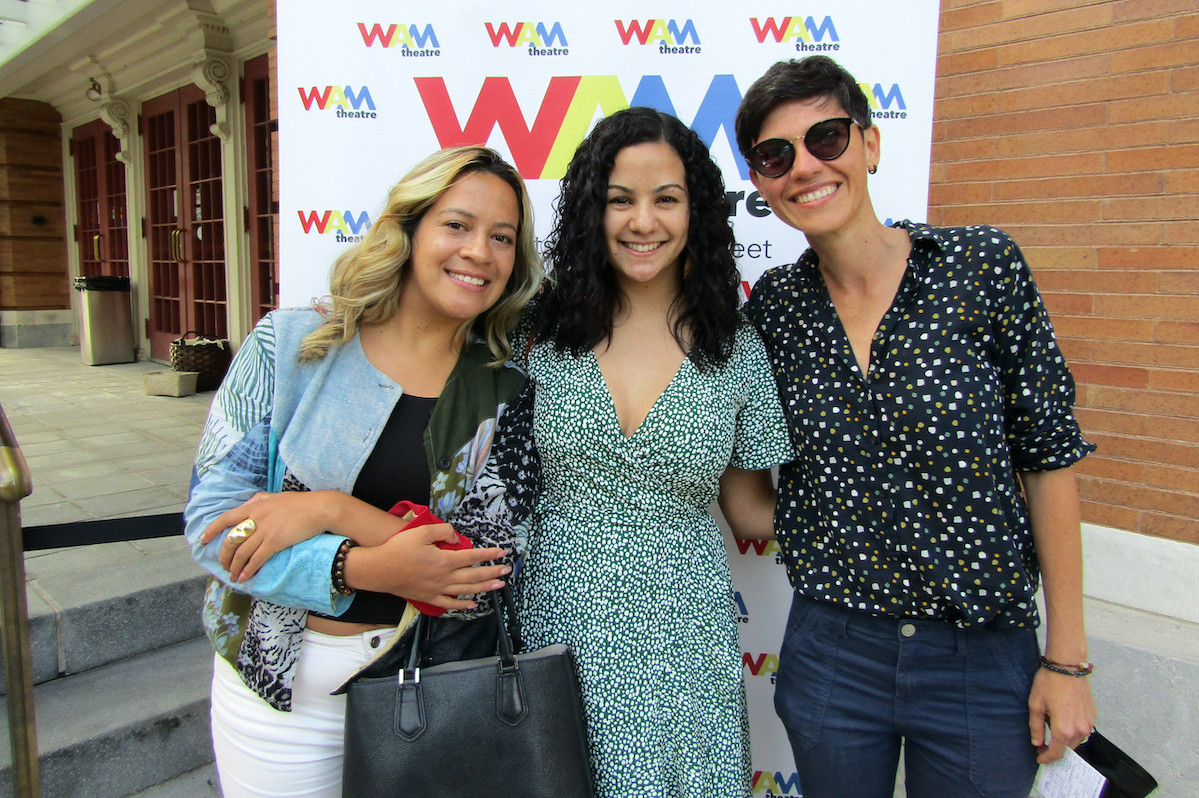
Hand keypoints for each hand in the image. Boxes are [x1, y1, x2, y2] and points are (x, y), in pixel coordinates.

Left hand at [201, 491, 342, 580]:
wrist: (319, 508)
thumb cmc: (300, 503)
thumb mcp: (275, 497)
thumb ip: (260, 500)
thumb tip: (250, 502)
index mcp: (254, 506)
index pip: (225, 518)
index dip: (212, 530)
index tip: (203, 540)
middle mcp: (256, 518)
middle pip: (231, 540)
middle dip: (223, 556)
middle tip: (223, 565)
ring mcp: (265, 531)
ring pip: (241, 553)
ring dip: (235, 567)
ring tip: (233, 576)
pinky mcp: (275, 542)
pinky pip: (256, 559)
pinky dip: (248, 570)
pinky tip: (245, 577)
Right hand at [348, 523, 509, 610]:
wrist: (378, 570)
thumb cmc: (398, 549)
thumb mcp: (420, 532)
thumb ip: (442, 531)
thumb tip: (456, 538)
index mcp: (444, 560)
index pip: (472, 556)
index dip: (489, 554)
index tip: (503, 552)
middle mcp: (444, 578)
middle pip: (474, 576)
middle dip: (492, 572)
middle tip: (507, 570)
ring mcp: (437, 590)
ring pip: (466, 591)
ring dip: (484, 588)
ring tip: (499, 585)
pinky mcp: (428, 598)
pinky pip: (449, 604)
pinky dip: (463, 605)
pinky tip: (473, 604)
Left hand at [1028, 667, 1096, 763]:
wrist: (1068, 666)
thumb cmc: (1049, 683)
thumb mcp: (1036, 705)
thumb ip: (1036, 727)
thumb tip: (1037, 743)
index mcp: (1064, 730)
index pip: (1056, 753)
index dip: (1047, 758)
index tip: (1039, 758)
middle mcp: (1080, 730)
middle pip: (1067, 748)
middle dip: (1055, 749)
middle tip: (1042, 745)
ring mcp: (1089, 723)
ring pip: (1076, 740)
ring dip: (1064, 739)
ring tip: (1051, 726)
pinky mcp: (1093, 716)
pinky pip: (1082, 730)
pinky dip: (1072, 730)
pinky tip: (1063, 719)